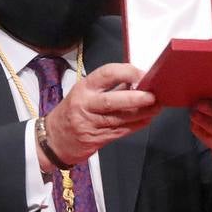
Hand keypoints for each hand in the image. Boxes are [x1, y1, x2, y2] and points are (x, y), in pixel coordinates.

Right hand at [42, 63, 159, 166]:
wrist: (54, 139)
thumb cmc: (72, 111)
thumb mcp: (85, 93)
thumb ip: (110, 87)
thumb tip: (138, 80)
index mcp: (83, 88)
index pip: (106, 74)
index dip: (126, 72)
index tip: (142, 73)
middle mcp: (85, 105)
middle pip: (112, 101)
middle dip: (135, 98)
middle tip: (153, 95)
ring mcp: (91, 124)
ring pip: (120, 118)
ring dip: (142, 113)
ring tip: (157, 107)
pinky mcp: (97, 139)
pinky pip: (121, 131)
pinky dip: (137, 125)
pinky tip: (147, 119)